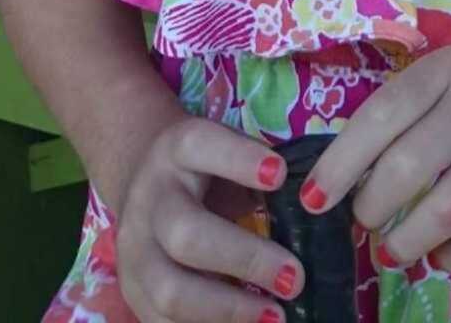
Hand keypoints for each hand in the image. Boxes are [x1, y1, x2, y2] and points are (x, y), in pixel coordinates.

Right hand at [115, 115, 303, 321]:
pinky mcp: (132, 293)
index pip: (200, 145)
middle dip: (244, 259)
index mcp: (176, 150)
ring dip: (228, 310)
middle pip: (186, 233)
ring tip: (276, 316)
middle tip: (294, 278)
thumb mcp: (225, 152)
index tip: (281, 175)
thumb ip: (262, 174)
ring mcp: (134, 251)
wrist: (143, 180)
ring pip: (170, 291)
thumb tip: (319, 205)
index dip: (239, 159)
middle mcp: (149, 199)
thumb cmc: (205, 169)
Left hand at [300, 42, 450, 275]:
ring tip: (394, 251)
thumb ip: (405, 115)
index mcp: (449, 66)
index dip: (340, 163)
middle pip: (409, 165)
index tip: (314, 200)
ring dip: (409, 240)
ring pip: (449, 206)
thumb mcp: (449, 78)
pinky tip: (441, 258)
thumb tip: (343, 181)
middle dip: (372, 207)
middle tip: (364, 224)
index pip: (381, 115)